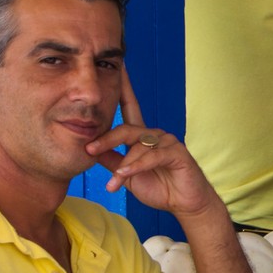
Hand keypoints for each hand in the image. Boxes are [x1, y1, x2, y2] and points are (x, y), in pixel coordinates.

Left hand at [83, 66, 221, 219]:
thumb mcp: (126, 174)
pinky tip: (123, 177)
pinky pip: (151, 157)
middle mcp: (155, 134)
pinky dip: (136, 167)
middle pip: (126, 128)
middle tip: (88, 149)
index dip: (122, 88)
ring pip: (137, 145)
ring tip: (112, 182)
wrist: (184, 203)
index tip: (116, 68)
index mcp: (142, 136)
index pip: (129, 107)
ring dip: (123, 165)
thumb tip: (89, 149)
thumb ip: (111, 160)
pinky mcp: (177, 153)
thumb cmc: (158, 186)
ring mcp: (167, 141)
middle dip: (106, 139)